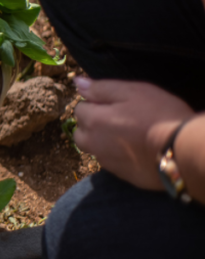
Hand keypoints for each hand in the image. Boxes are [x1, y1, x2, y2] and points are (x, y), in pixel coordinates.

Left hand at [73, 77, 193, 189]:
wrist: (182, 150)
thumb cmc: (159, 115)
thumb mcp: (132, 92)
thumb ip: (101, 88)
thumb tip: (77, 82)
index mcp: (94, 121)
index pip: (79, 109)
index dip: (95, 104)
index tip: (114, 104)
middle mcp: (94, 144)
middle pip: (81, 132)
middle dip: (91, 125)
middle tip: (117, 119)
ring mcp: (107, 162)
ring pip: (94, 149)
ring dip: (101, 141)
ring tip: (126, 135)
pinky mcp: (122, 175)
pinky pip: (110, 162)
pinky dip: (116, 155)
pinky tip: (134, 150)